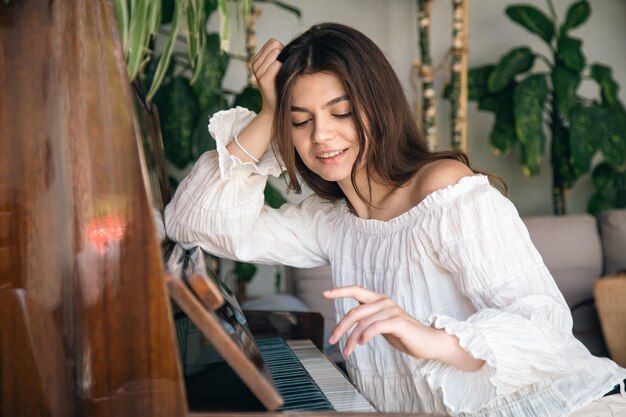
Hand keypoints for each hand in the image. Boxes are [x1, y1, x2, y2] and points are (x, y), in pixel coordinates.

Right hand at [251, 38, 283, 115]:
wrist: (275, 108)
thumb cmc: (280, 86)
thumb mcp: (276, 69)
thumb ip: (279, 55)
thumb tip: (293, 46)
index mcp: (256, 60)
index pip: (272, 42)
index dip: (282, 50)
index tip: (282, 64)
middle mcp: (254, 64)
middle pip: (274, 45)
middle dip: (283, 54)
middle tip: (283, 70)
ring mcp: (258, 72)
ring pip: (275, 53)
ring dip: (283, 63)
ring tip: (282, 76)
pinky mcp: (263, 79)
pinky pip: (277, 64)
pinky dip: (282, 70)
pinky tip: (281, 80)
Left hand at [323, 286, 437, 358]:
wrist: (427, 342)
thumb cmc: (404, 334)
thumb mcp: (382, 324)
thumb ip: (368, 319)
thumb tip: (351, 323)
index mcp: (378, 299)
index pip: (356, 290)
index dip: (340, 291)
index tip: (324, 294)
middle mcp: (384, 302)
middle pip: (355, 312)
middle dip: (340, 328)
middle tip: (332, 340)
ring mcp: (391, 310)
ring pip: (362, 323)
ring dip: (351, 338)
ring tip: (347, 350)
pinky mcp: (398, 322)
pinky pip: (375, 327)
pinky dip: (365, 335)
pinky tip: (361, 343)